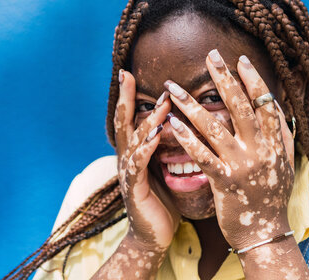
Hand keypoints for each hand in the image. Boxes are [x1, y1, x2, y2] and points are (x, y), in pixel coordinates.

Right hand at [115, 70, 179, 250]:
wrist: (152, 236)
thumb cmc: (162, 200)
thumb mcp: (163, 169)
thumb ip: (166, 147)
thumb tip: (183, 123)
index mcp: (135, 152)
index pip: (131, 118)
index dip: (128, 96)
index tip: (128, 73)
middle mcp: (127, 158)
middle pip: (124, 123)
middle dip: (125, 98)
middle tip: (126, 75)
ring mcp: (128, 173)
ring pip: (134, 141)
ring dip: (148, 120)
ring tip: (162, 104)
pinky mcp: (134, 189)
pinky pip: (138, 166)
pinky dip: (145, 150)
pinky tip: (154, 138)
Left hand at [165, 50, 294, 249]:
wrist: (266, 234)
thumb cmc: (272, 196)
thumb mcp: (284, 162)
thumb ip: (281, 133)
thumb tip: (276, 105)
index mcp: (275, 143)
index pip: (265, 104)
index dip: (253, 80)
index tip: (240, 59)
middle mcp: (260, 150)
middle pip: (240, 108)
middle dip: (224, 79)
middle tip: (210, 56)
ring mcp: (242, 166)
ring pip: (215, 128)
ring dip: (192, 105)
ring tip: (173, 87)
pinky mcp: (225, 182)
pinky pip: (202, 156)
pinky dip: (187, 138)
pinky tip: (172, 123)